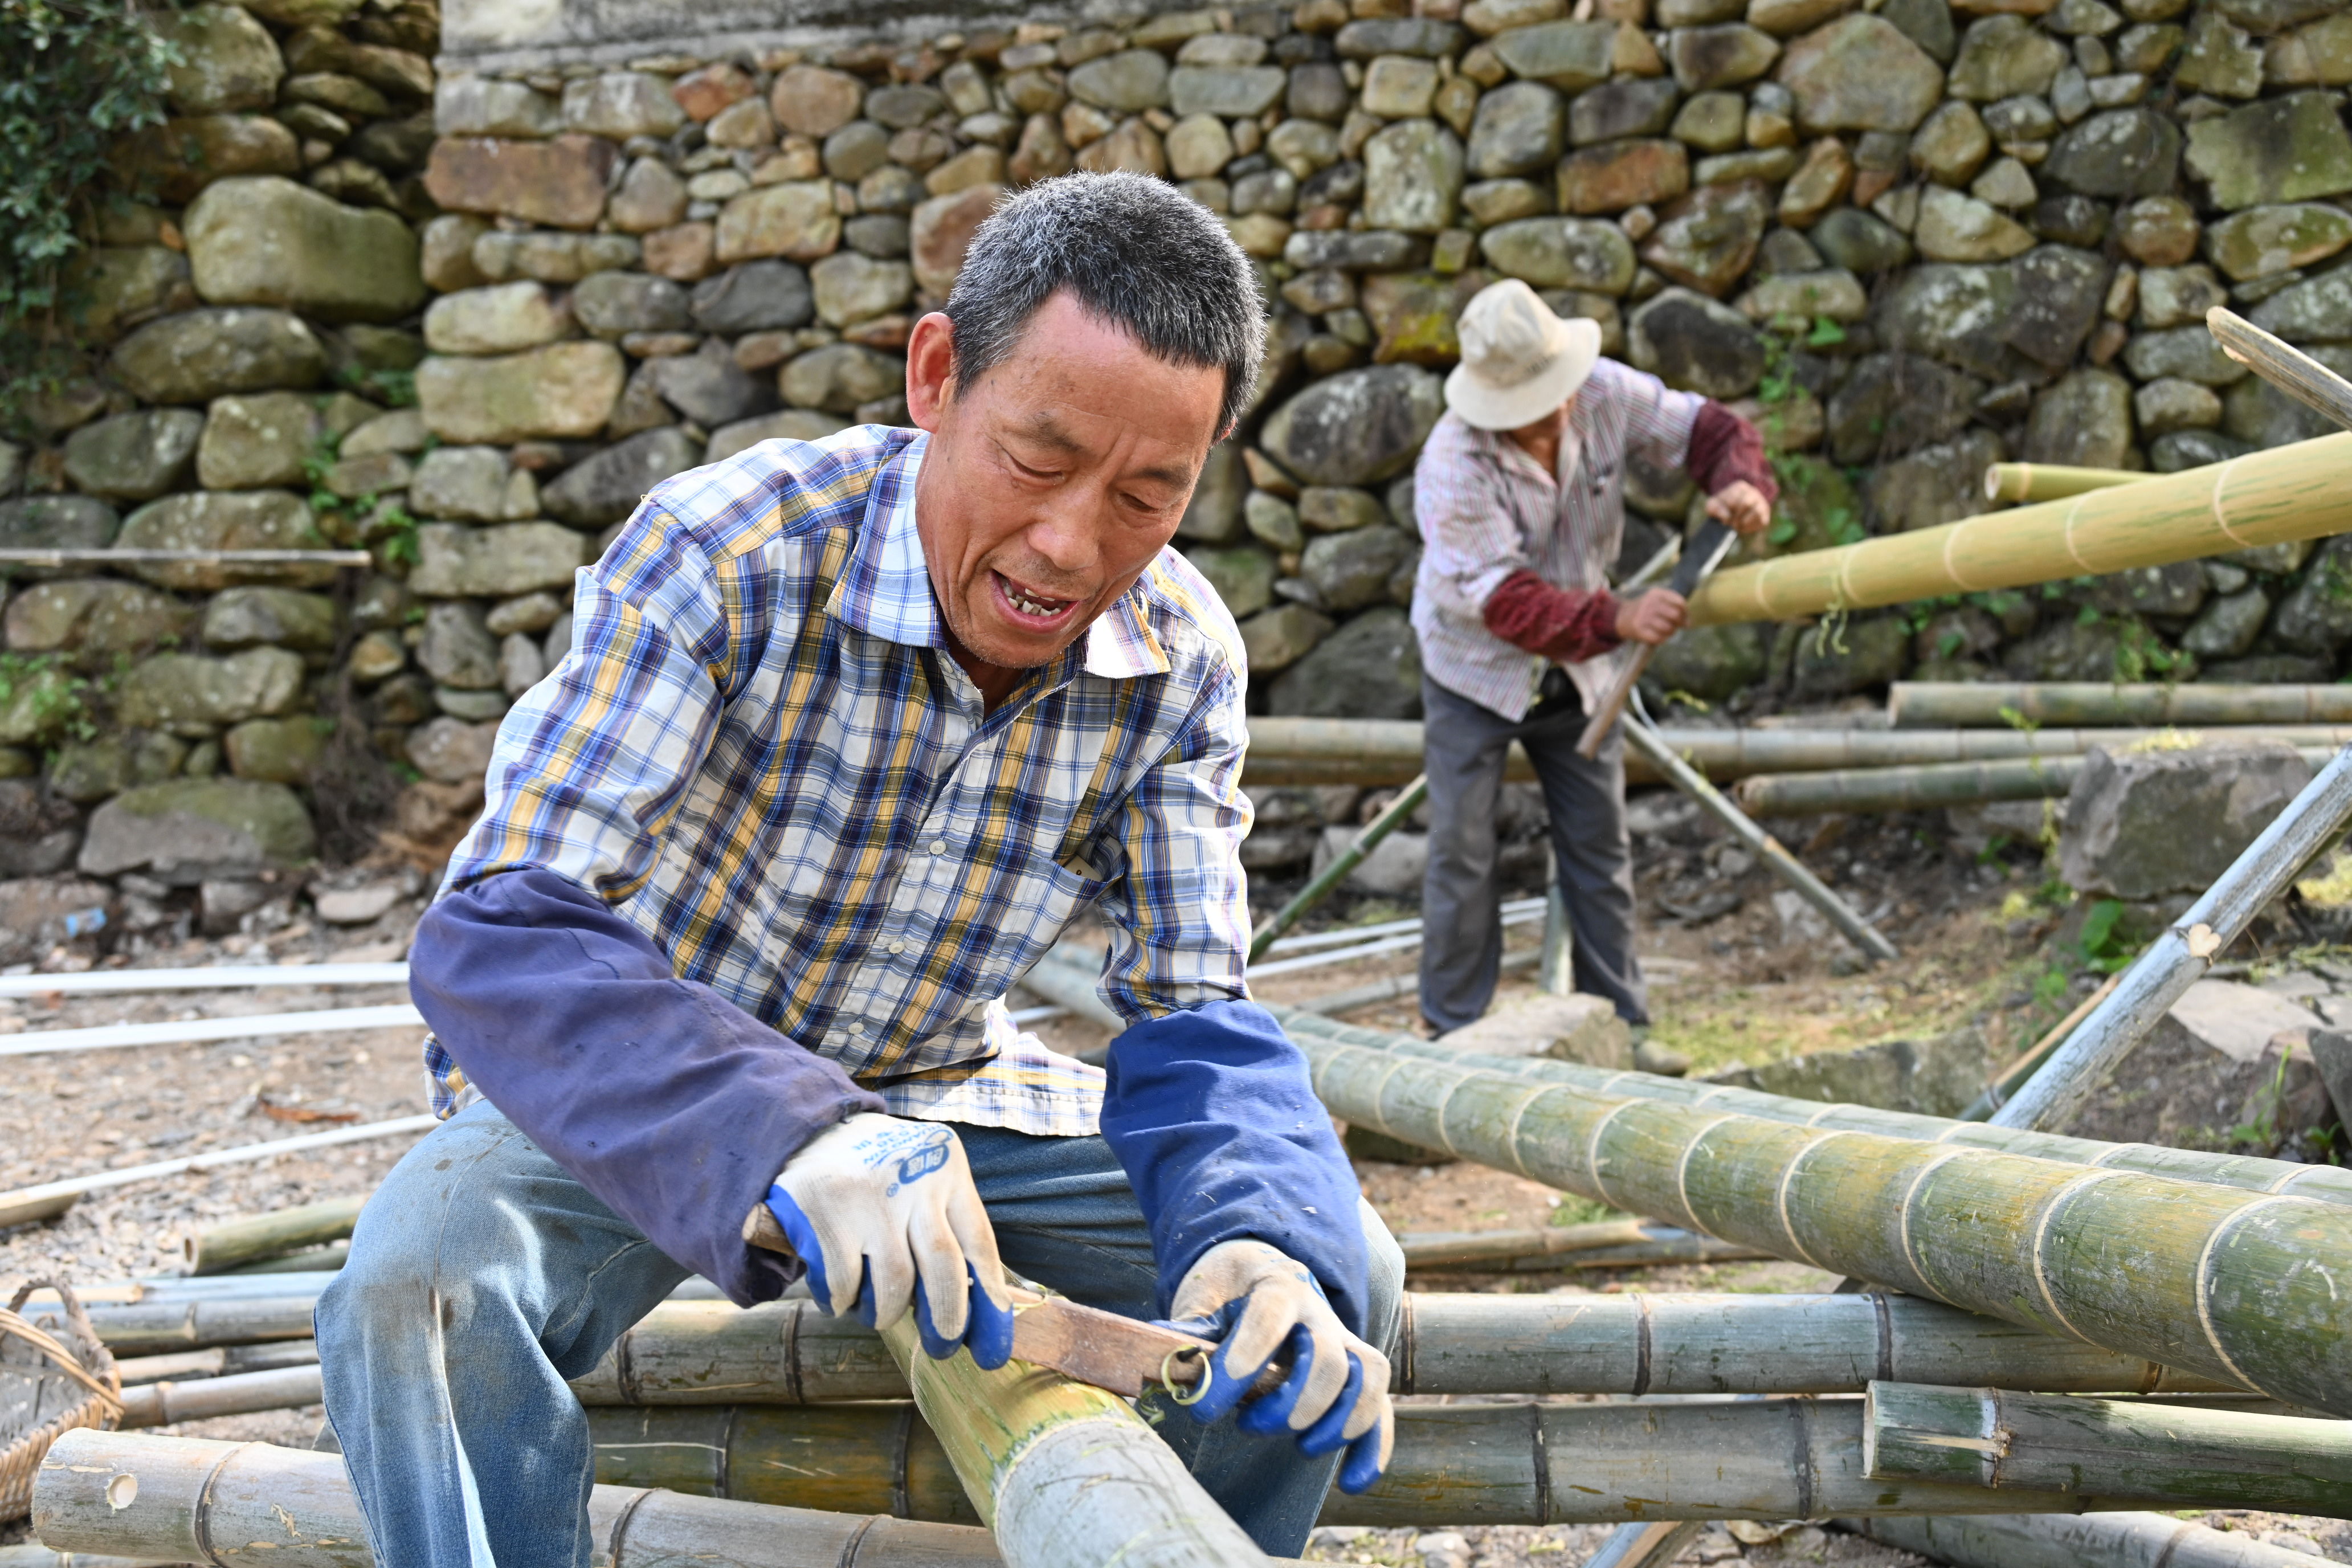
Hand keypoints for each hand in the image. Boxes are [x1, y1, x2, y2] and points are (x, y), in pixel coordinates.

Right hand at [762, 1113, 1013, 1365]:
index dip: (989, 1292)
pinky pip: (846, 1283)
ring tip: (880, 1314)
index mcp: (947, 1168)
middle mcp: (914, 1178)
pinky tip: (842, 1298)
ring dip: (888, 1312)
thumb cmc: (882, 1170)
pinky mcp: (826, 1211)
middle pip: (944, 1266)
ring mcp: (870, 1196)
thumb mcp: (925, 1176)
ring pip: (895, 1282)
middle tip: (945, 1343)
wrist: (812, 1130)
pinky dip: (846, 1302)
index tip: (996, 1329)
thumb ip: (949, 1225)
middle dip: (948, 1316)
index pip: (979, 1241)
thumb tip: (980, 1302)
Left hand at [1164, 1240, 1392, 1493]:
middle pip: (1327, 1359)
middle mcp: (1319, 1312)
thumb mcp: (1202, 1297)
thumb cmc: (1226, 1291)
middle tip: (1248, 1426)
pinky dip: (1373, 1447)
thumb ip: (1188, 1331)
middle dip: (1291, 1405)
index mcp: (1277, 1285)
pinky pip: (1382, 1407)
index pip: (1269, 1317)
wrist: (1263, 1269)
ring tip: (1300, 1447)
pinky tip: (1351, 1482)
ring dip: (1338, 1423)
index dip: (1241, 1362)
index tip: (1204, 1408)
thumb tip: (1162, 1365)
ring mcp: (1344, 1342)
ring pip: (1367, 1379)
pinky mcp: (1357, 1373)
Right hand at [1613, 588, 1686, 645]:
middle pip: (1675, 615)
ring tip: (1667, 631)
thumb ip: (1675, 607)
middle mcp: (1649, 603)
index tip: (1684, 618)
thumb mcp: (1658, 600)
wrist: (1621, 616)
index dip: (1686, 613)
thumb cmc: (1647, 610)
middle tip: (1675, 625)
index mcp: (1656, 593)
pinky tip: (1660, 636)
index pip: (1680, 603)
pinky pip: (1659, 638)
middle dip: (1679, 623)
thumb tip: (1688, 624)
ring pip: (1668, 628)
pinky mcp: (1639, 630)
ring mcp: (1643, 617)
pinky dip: (1663, 639)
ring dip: (1671, 632)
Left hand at [1706, 479, 1771, 534]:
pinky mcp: (1765, 515)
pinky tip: (1742, 528)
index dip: (1727, 512)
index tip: (1723, 519)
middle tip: (1731, 524)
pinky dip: (1750, 527)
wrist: (1732, 512)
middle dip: (1736, 517)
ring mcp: (1761, 503)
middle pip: (1746, 503)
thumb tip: (1726, 517)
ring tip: (1737, 526)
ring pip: (1757, 512)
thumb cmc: (1722, 507)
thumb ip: (1715, 509)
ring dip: (1744, 522)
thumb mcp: (1713, 505)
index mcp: (1739, 487)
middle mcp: (1753, 492)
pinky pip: (1761, 521)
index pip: (1733, 499)